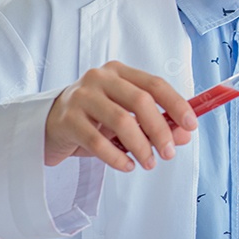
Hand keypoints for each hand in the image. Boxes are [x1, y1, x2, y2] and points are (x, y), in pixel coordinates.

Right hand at [44, 60, 196, 171]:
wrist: (48, 125)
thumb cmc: (94, 119)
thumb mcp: (127, 117)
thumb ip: (156, 122)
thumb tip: (184, 135)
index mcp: (120, 72)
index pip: (155, 84)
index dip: (177, 104)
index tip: (190, 125)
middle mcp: (100, 78)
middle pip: (140, 101)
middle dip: (160, 130)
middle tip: (168, 153)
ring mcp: (81, 96)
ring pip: (121, 121)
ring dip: (140, 146)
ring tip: (148, 163)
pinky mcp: (66, 119)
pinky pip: (97, 141)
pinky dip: (116, 157)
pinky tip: (126, 166)